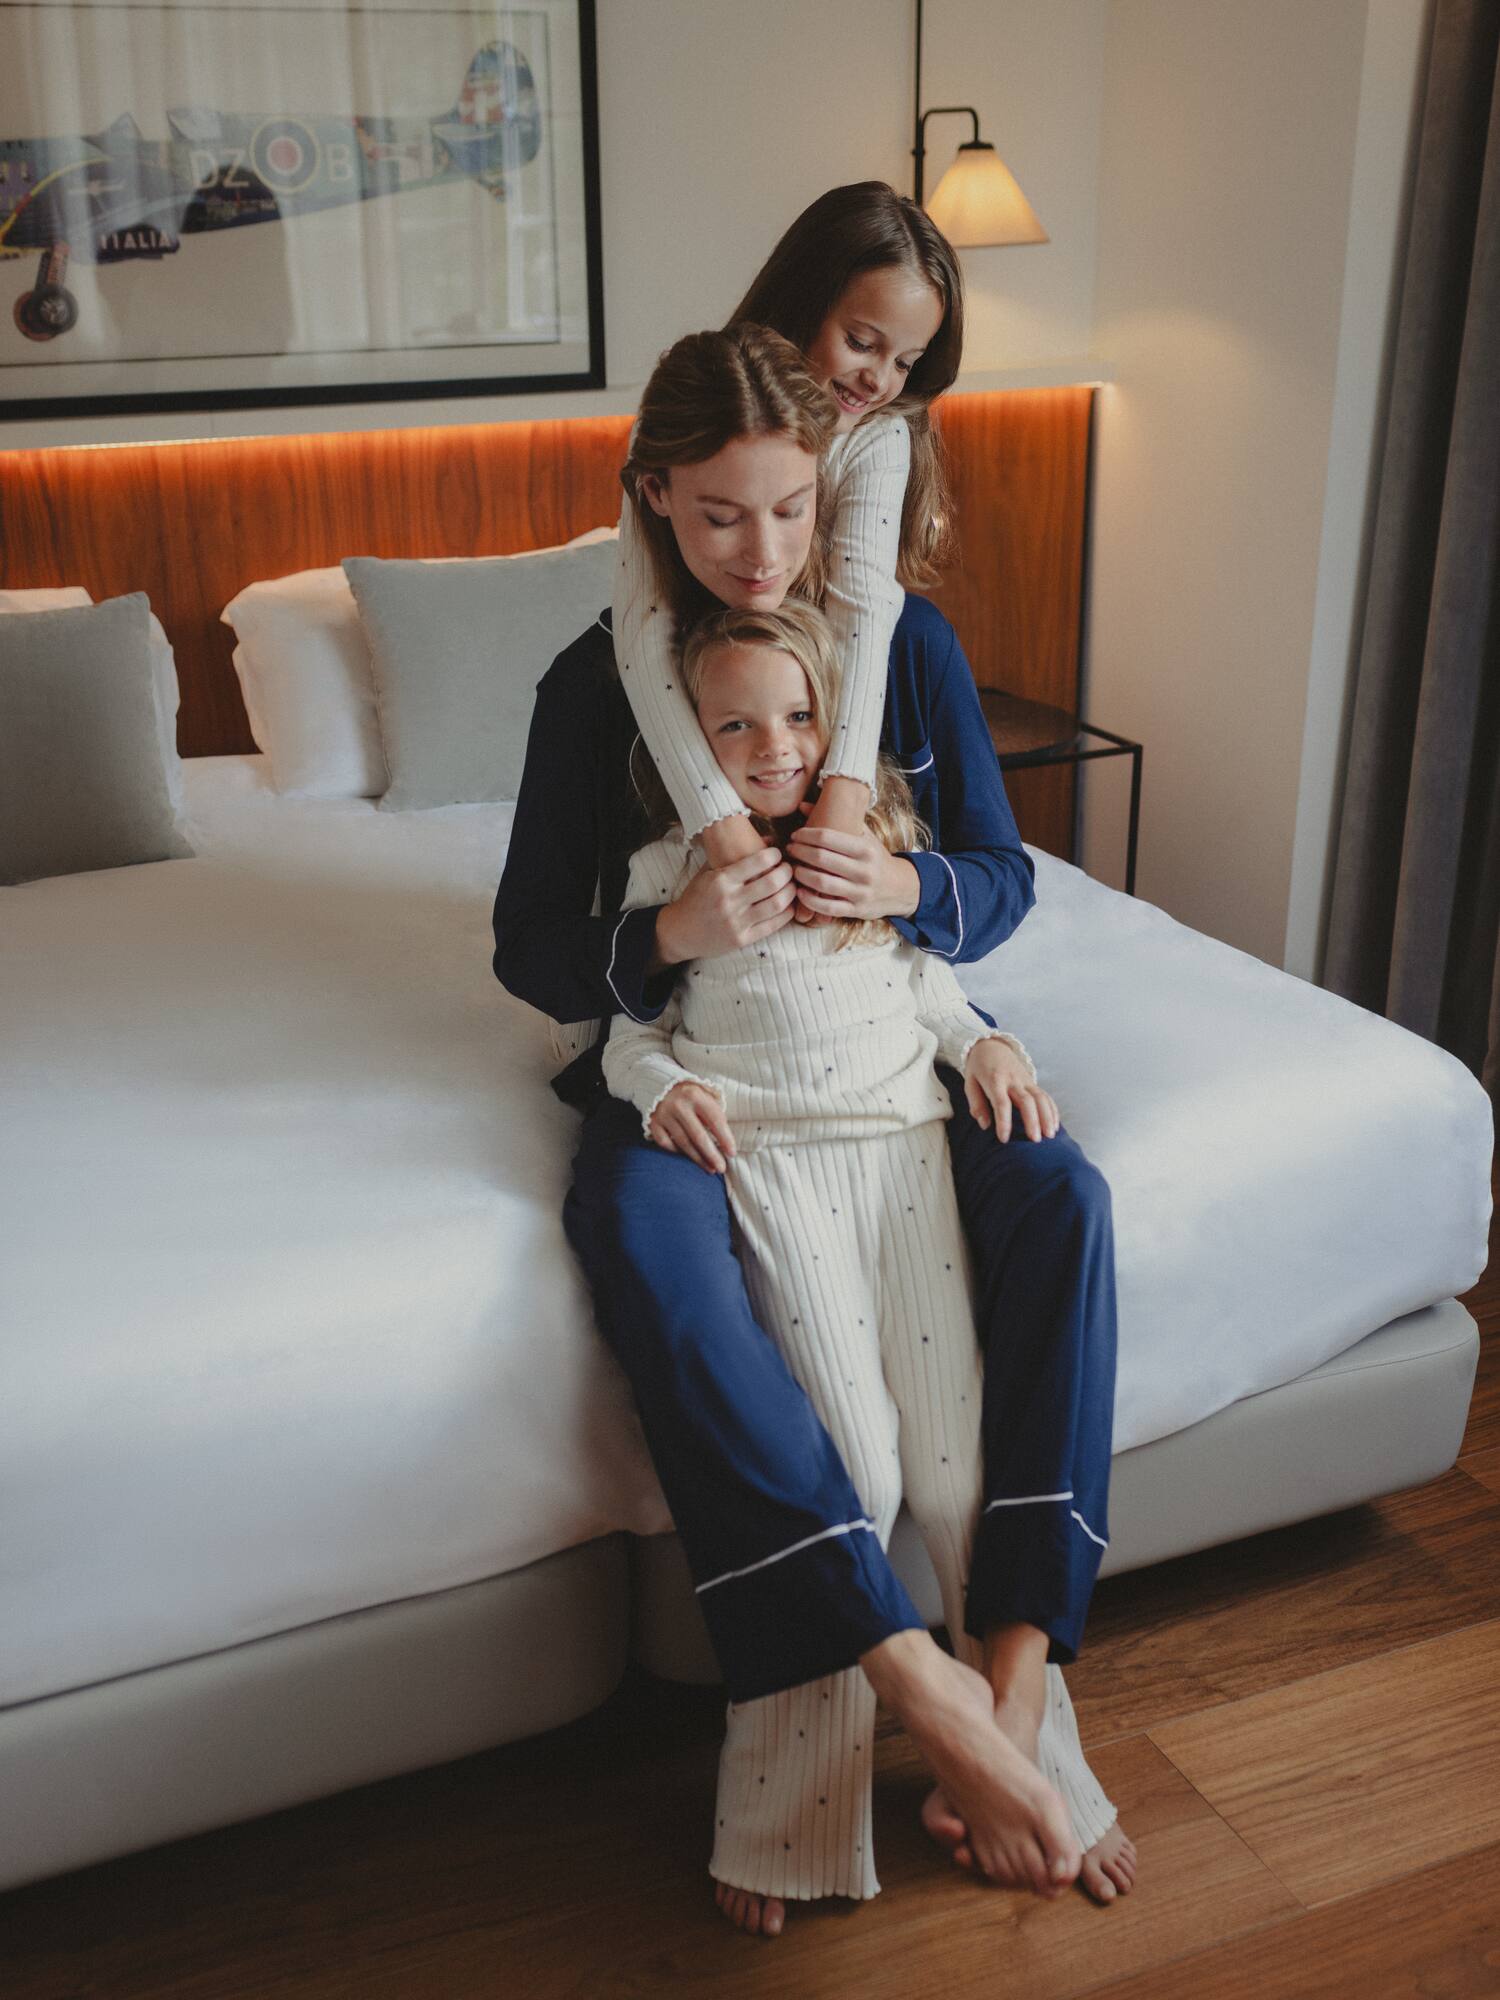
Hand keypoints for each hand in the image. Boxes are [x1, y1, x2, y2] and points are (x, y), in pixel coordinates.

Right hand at [649, 1082, 735, 1173]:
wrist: (661, 1085)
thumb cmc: (691, 1096)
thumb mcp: (705, 1095)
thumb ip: (715, 1113)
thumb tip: (727, 1141)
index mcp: (695, 1095)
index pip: (714, 1120)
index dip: (725, 1138)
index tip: (732, 1153)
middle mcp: (679, 1105)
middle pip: (698, 1136)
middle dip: (712, 1155)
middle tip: (722, 1168)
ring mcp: (664, 1115)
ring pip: (683, 1143)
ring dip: (698, 1159)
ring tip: (710, 1168)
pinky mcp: (653, 1123)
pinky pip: (666, 1143)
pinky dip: (677, 1152)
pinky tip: (688, 1156)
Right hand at [653, 847, 795, 965]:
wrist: (679, 932)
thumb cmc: (696, 898)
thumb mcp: (708, 873)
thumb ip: (733, 856)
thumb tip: (768, 838)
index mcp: (721, 880)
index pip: (758, 861)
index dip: (774, 855)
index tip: (777, 854)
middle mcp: (729, 900)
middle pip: (772, 882)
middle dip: (787, 872)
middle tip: (790, 869)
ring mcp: (736, 922)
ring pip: (777, 904)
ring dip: (790, 892)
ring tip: (791, 886)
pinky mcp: (742, 939)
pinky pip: (773, 925)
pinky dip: (786, 914)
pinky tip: (788, 906)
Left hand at [786, 824, 921, 924]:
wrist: (901, 888)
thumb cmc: (875, 858)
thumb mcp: (864, 837)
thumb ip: (837, 820)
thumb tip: (803, 804)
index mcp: (865, 849)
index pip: (828, 837)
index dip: (806, 835)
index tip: (795, 835)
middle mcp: (864, 870)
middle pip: (821, 858)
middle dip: (800, 852)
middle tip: (790, 849)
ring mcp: (860, 892)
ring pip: (822, 883)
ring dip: (802, 875)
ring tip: (793, 869)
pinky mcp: (856, 910)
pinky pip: (827, 908)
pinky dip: (810, 900)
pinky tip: (800, 892)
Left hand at [964, 1039, 1058, 1142]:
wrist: (992, 1045)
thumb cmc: (978, 1068)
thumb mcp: (970, 1083)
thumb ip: (976, 1104)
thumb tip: (985, 1125)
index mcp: (995, 1080)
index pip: (1001, 1103)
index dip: (1004, 1121)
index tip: (1004, 1139)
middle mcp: (1013, 1080)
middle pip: (1026, 1101)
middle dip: (1032, 1121)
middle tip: (1035, 1140)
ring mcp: (1026, 1080)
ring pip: (1040, 1098)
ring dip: (1047, 1117)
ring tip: (1050, 1135)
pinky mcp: (1033, 1082)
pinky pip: (1045, 1096)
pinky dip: (1052, 1110)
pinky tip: (1054, 1125)